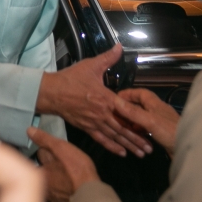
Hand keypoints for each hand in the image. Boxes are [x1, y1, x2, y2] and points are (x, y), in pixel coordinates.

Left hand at [28, 127, 98, 201]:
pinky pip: (61, 194)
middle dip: (52, 165)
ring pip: (53, 182)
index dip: (49, 149)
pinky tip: (73, 186)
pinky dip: (65, 190)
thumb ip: (45, 140)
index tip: (56, 149)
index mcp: (41, 172)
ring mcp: (53, 198)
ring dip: (58, 178)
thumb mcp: (62, 148)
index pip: (40, 155)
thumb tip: (30, 131)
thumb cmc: (79, 173)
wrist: (91, 197)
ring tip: (70, 174)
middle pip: (45, 170)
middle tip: (65, 161)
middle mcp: (43, 186)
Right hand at [36, 44, 151, 157]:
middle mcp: (102, 113)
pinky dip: (112, 147)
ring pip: (115, 136)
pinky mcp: (87, 128)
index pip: (126, 111)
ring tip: (141, 154)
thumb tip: (120, 47)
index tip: (150, 127)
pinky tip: (122, 153)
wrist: (52, 92)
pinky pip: (102, 139)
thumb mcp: (91, 65)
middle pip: (123, 129)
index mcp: (106, 98)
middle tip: (150, 149)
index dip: (139, 120)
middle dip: (137, 139)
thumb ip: (108, 58)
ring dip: (128, 145)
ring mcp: (94, 122)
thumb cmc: (71, 79)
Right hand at [115, 89, 179, 156]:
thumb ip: (133, 112)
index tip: (115, 98)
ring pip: (143, 118)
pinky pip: (147, 129)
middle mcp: (158, 111)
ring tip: (121, 125)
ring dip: (133, 120)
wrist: (188, 149)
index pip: (141, 93)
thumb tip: (115, 100)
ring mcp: (160, 122)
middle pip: (141, 105)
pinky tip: (134, 136)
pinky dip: (139, 131)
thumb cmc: (170, 132)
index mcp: (156, 104)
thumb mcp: (150, 121)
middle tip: (115, 113)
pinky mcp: (162, 133)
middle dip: (128, 108)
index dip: (128, 93)